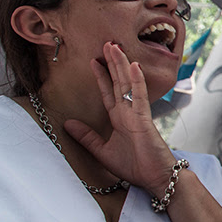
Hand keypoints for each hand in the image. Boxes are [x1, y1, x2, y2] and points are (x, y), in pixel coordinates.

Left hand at [65, 41, 178, 195]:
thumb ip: (86, 137)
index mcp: (119, 119)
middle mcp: (128, 112)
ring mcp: (137, 113)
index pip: (108, 93)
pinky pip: (139, 96)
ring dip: (121, 64)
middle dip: (112, 63)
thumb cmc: (134, 166)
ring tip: (114, 46)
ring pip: (127, 84)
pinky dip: (136, 81)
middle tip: (106, 44)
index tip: (94, 61)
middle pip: (118, 82)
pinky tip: (133, 66)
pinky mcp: (144, 118)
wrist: (155, 178)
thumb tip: (66, 123)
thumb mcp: (102, 151)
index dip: (101, 77)